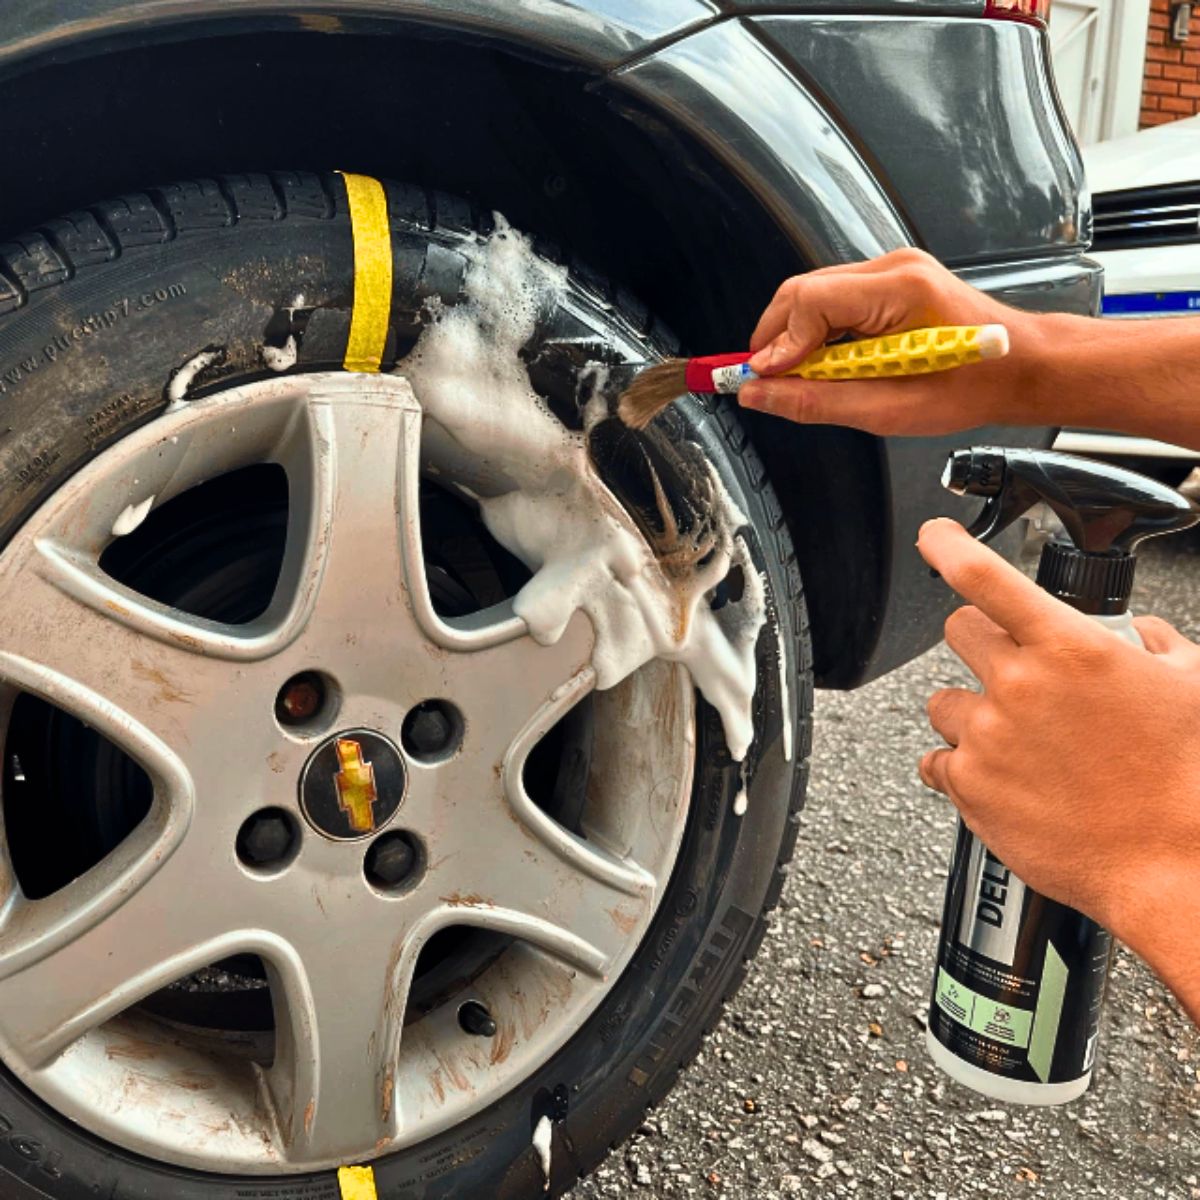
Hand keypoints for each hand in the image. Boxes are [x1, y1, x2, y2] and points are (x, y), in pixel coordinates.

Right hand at [740, 249, 1041, 435]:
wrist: (1020, 367)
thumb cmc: (972, 386)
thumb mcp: (889, 410)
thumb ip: (816, 401)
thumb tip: (759, 394)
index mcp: (899, 291)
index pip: (807, 302)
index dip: (775, 345)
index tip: (760, 380)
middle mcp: (893, 269)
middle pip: (800, 292)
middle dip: (774, 340)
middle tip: (766, 383)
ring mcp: (891, 270)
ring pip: (811, 295)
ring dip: (795, 339)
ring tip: (802, 379)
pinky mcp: (890, 281)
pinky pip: (833, 300)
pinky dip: (817, 334)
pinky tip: (828, 364)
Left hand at [917, 518, 1199, 1020]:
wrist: (1174, 866)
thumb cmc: (1187, 782)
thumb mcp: (1191, 689)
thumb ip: (1155, 646)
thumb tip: (1139, 635)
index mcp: (1070, 648)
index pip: (985, 575)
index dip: (948, 545)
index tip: (934, 535)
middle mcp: (1019, 685)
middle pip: (959, 630)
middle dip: (983, 641)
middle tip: (1013, 669)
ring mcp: (987, 736)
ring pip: (943, 700)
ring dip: (970, 711)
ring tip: (1017, 741)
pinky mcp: (969, 786)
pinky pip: (937, 760)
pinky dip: (959, 766)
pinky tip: (1001, 778)